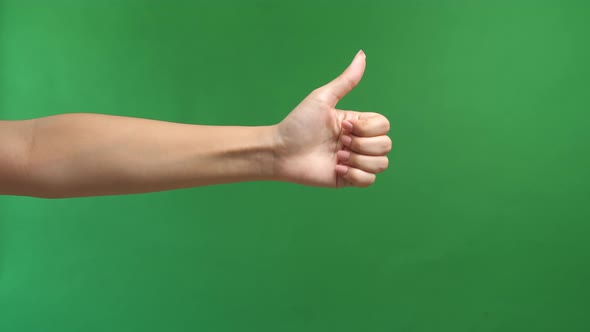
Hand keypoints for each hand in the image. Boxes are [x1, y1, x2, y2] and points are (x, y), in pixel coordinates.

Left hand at [273, 50, 390, 187]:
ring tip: (337, 158)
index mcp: (357, 123)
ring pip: (381, 164)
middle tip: (338, 142)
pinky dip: (355, 175)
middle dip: (362, 145)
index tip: (342, 126)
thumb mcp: (323, 98)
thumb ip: (346, 81)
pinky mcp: (348, 179)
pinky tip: (336, 169)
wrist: (281, 151)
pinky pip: (369, 181)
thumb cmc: (298, 124)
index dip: (367, 128)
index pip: (383, 125)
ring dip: (359, 160)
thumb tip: (362, 54)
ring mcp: (355, 162)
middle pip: (386, 145)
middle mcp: (358, 142)